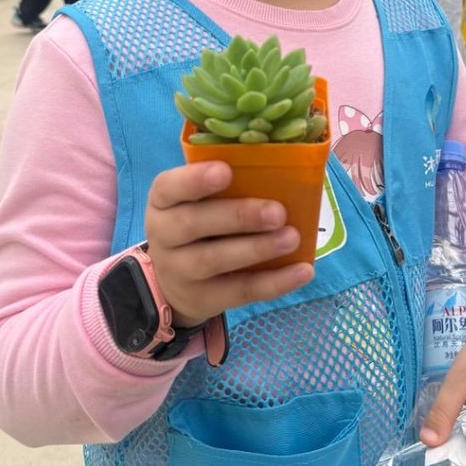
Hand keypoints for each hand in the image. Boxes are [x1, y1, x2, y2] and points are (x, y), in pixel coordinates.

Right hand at [144, 161, 312, 327]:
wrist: (175, 280)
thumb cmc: (199, 222)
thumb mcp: (198, 200)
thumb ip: (226, 185)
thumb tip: (281, 166)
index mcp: (162, 201)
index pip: (169, 187)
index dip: (195, 180)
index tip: (226, 171)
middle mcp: (163, 235)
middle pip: (193, 224)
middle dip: (238, 216)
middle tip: (277, 212)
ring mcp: (179, 271)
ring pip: (214, 260)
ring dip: (256, 249)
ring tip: (292, 238)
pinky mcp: (203, 299)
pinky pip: (240, 291)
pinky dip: (275, 282)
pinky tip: (303, 270)